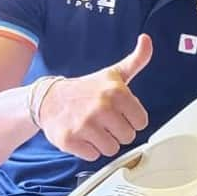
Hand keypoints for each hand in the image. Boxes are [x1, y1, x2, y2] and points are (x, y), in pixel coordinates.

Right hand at [39, 34, 152, 161]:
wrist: (49, 99)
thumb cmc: (86, 89)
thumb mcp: (113, 74)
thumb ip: (136, 60)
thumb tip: (147, 40)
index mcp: (116, 92)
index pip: (141, 122)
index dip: (130, 119)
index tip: (119, 112)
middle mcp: (101, 108)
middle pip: (127, 137)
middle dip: (117, 131)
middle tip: (104, 121)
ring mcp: (84, 125)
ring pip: (111, 149)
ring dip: (103, 142)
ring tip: (93, 128)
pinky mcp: (70, 140)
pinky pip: (93, 156)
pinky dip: (88, 149)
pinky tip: (82, 135)